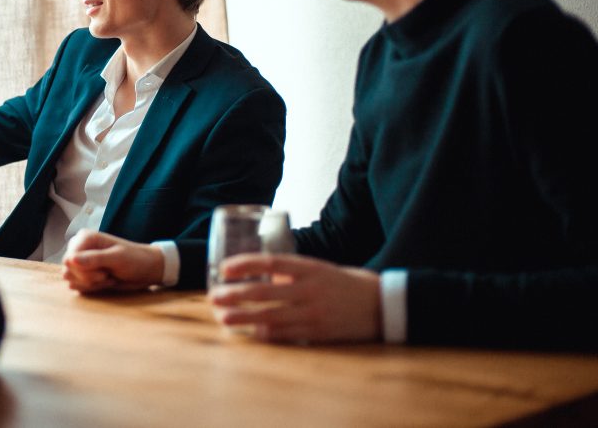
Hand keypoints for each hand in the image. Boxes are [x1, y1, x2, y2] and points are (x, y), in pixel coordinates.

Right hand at [62, 230, 164, 292]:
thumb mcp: (116, 258)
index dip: (84, 270)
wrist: (145, 271)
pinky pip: (76, 286)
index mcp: (85, 238)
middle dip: (88, 278)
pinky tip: (104, 282)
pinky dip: (91, 288)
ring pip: (71, 279)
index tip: (103, 271)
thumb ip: (93, 259)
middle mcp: (80, 248)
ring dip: (90, 284)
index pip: (69, 259)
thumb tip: (69, 259)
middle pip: (68, 270)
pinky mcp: (84, 274)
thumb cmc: (134, 260)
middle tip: (107, 274)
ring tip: (107, 277)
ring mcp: (81, 262)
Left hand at [208, 253, 381, 342]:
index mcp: (311, 268)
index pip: (272, 262)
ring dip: (244, 318)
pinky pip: (286, 334)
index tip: (224, 268)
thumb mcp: (321, 269)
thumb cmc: (347, 283)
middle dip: (236, 295)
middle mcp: (310, 289)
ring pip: (271, 316)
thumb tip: (263, 277)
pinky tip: (249, 334)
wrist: (383, 306)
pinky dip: (265, 334)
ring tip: (223, 319)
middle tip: (214, 297)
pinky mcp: (319, 332)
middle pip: (265, 292)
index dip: (246, 265)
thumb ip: (293, 273)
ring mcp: (314, 312)